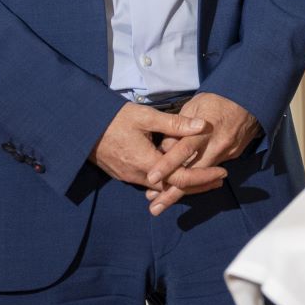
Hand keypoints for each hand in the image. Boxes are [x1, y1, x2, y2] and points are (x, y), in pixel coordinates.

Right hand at [91, 101, 208, 187]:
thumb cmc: (113, 118)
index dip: (204, 177)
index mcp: (146, 162)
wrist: (81, 126)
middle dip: (198, 185)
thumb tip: (202, 125)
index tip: (222, 173)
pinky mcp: (123, 174)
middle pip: (174, 188)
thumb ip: (175, 124)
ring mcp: (129, 177)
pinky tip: (178, 175)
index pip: (181, 178)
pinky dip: (168, 181)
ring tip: (205, 179)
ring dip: (184, 184)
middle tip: (219, 179)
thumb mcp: (146, 117)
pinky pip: (150, 183)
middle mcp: (138, 175)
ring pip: (162, 188)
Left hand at [143, 91, 260, 197]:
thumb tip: (164, 147)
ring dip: (182, 190)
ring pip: (201, 177)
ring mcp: (226, 153)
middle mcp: (216, 146)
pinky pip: (210, 171)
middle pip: (192, 174)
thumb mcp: (194, 105)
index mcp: (204, 131)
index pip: (183, 150)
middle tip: (154, 207)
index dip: (167, 165)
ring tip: (162, 203)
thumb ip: (178, 127)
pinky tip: (182, 189)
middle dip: (172, 192)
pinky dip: (196, 181)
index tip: (151, 178)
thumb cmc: (217, 100)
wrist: (250, 99)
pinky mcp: (232, 156)